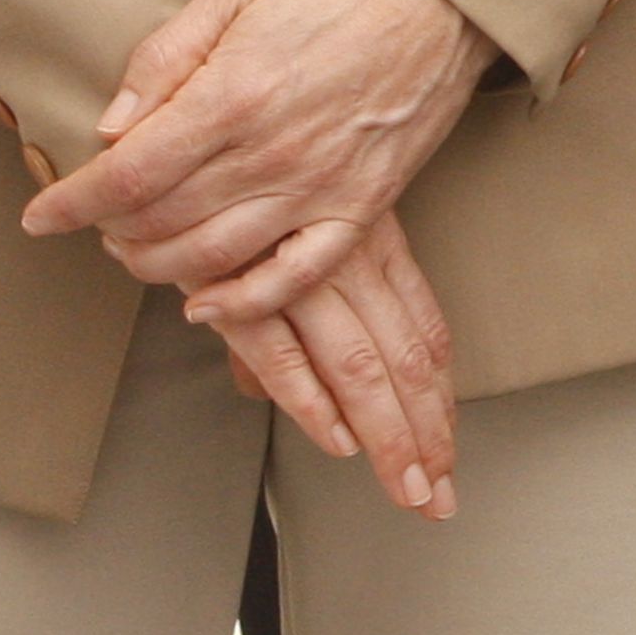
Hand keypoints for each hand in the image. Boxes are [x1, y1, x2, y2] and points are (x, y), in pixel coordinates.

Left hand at [24, 0, 489, 317]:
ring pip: (210, 260)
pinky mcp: (360, 207)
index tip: (40, 215)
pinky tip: (205, 304)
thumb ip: (165, 58)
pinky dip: (242, 303)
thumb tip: (112, 126)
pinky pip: (294, 276)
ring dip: (156, 266)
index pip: (126, 175)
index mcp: (232, 95)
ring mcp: (318, 186)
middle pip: (158, 224)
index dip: (70, 203)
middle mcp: (270, 153)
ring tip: (137, 249)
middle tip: (96, 218)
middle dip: (108, 230)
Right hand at [204, 202, 460, 518]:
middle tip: (438, 498)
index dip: (441, 399)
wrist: (186, 136)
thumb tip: (305, 389)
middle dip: (425, 436)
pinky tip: (337, 440)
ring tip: (405, 488)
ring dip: (385, 434)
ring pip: (359, 365)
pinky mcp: (239, 288)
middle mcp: (349, 261)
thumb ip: (313, 307)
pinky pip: (282, 352)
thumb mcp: (302, 228)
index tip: (449, 453)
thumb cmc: (248, 184)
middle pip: (405, 361)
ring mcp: (298, 275)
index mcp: (375, 244)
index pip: (424, 333)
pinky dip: (311, 398)